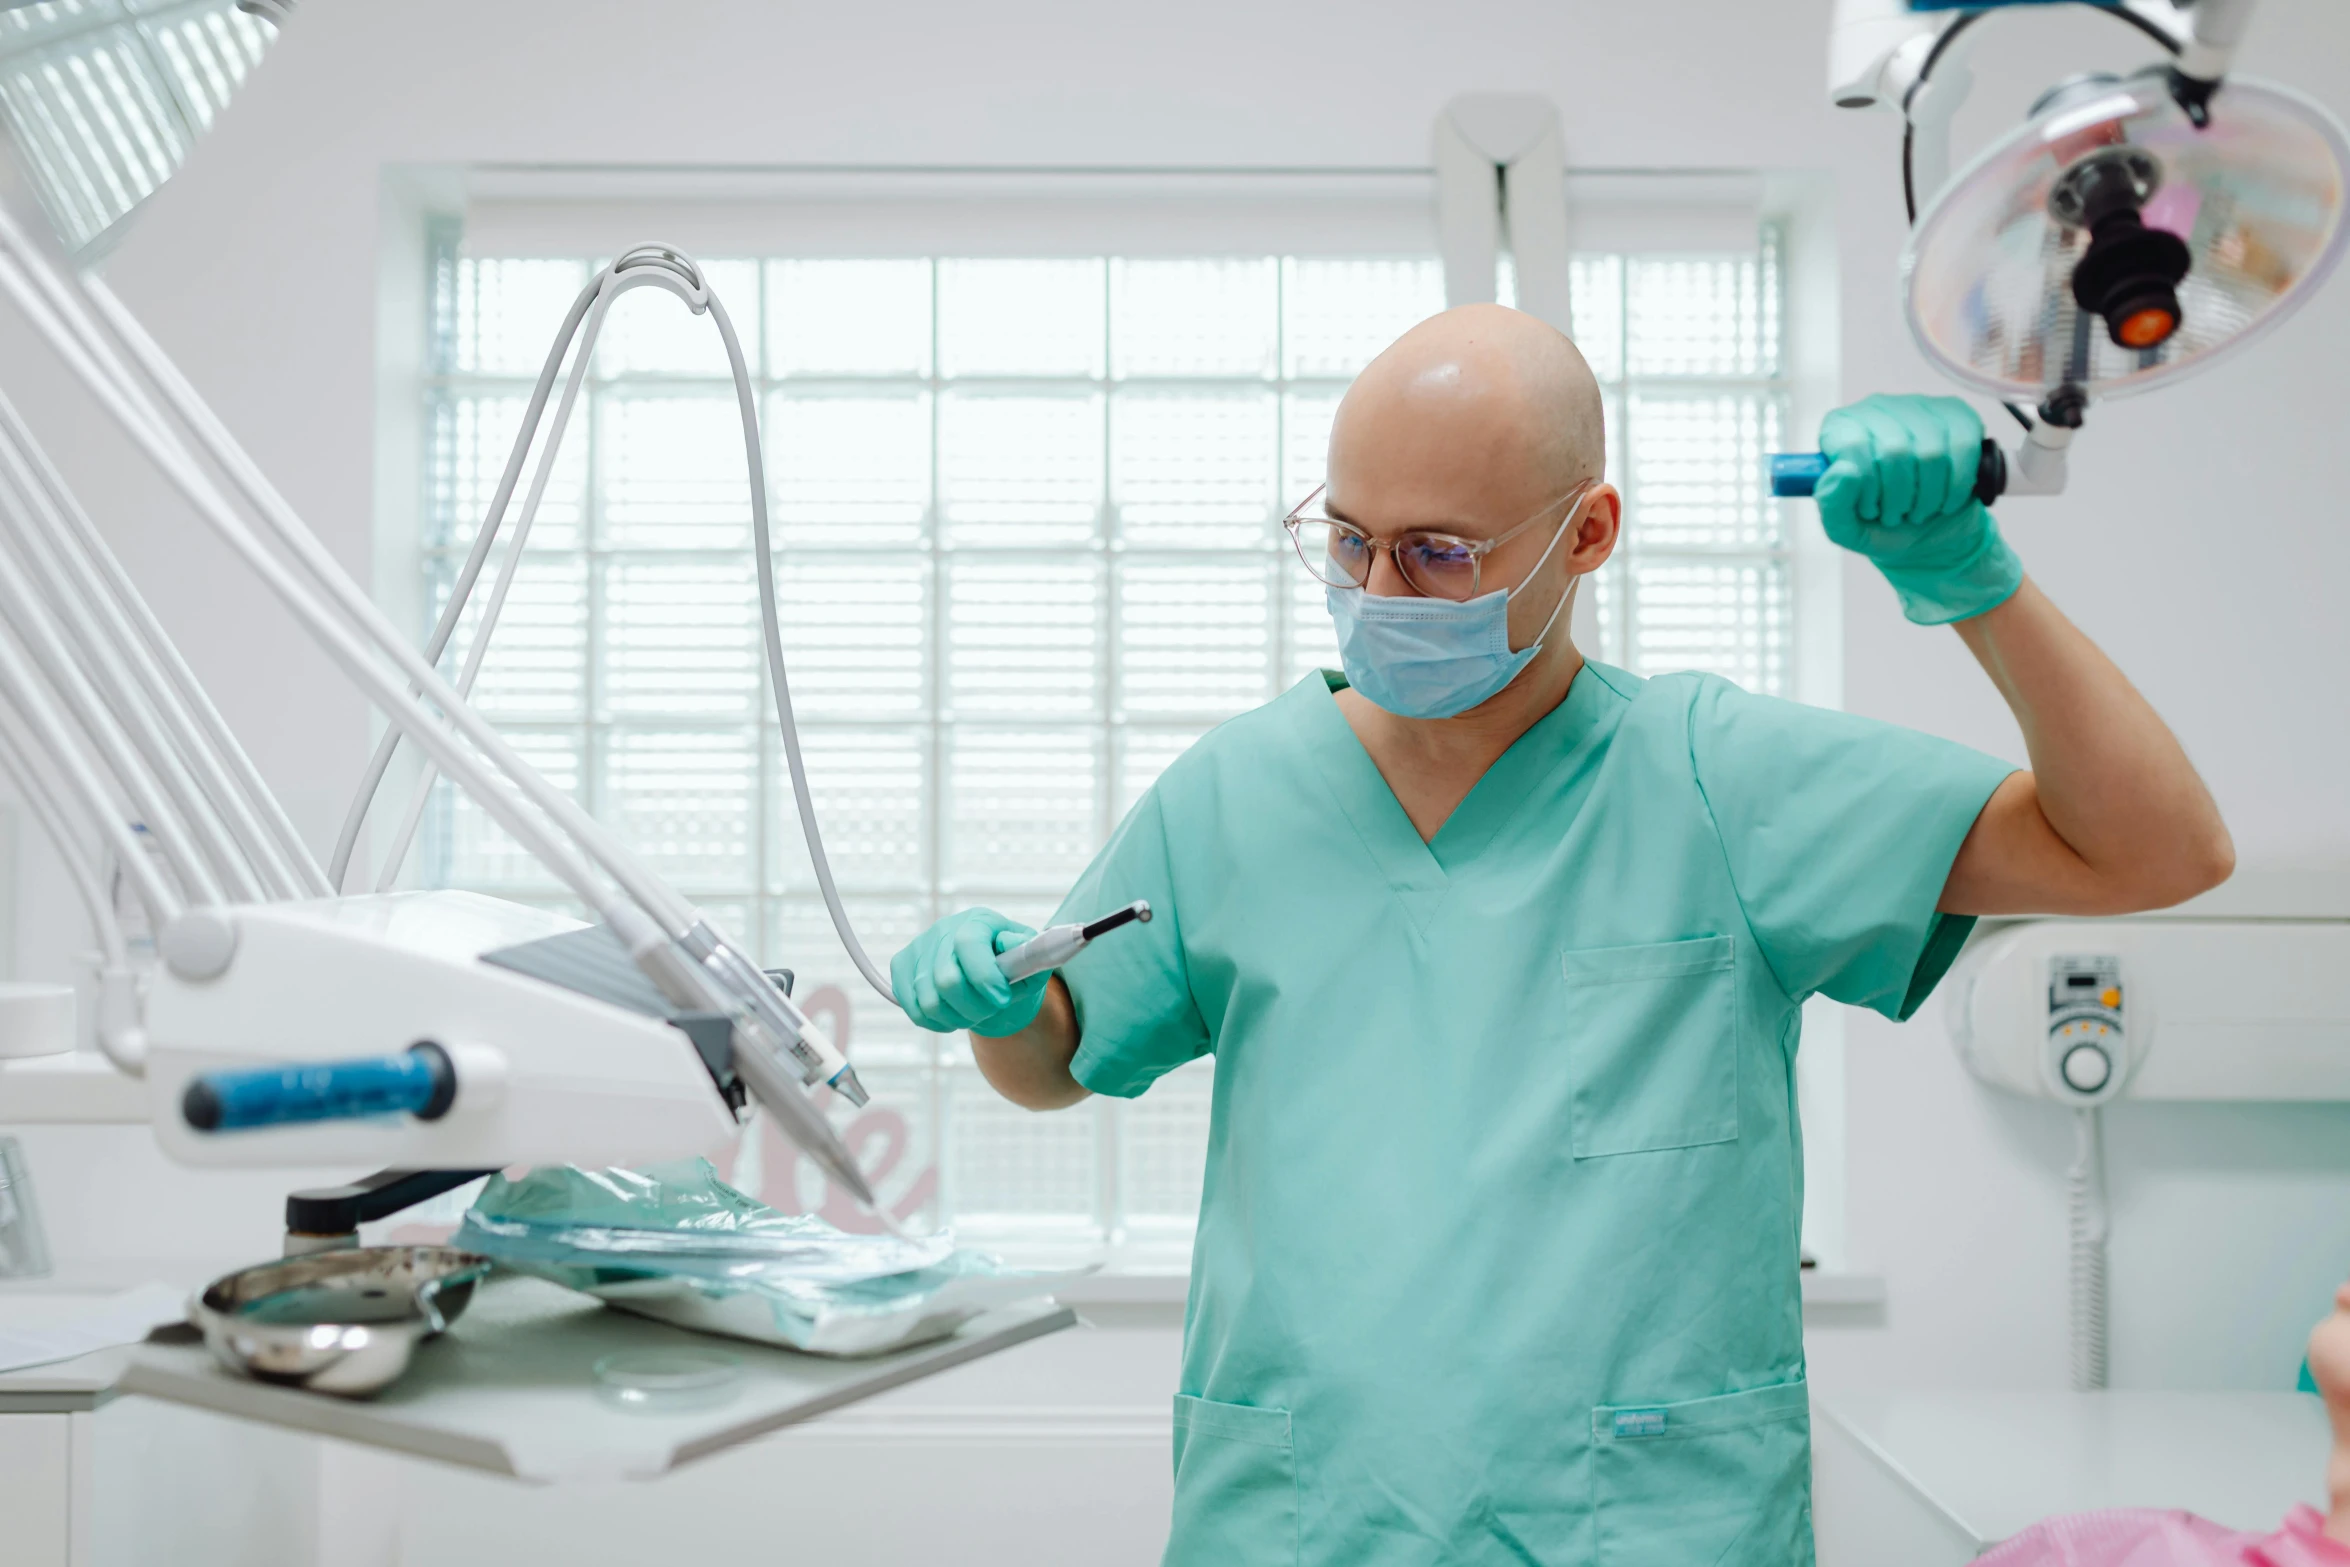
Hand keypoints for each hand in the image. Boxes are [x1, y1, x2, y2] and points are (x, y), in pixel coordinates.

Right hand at [890, 908, 1049, 1036]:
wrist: (986, 973)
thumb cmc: (1011, 967)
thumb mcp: (1029, 960)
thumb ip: (1028, 954)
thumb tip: (1015, 947)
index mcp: (978, 921)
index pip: (968, 944)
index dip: (984, 977)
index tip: (1002, 999)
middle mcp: (944, 929)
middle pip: (946, 980)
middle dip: (975, 1007)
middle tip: (991, 1010)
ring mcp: (919, 947)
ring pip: (929, 1001)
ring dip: (957, 1018)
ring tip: (974, 1014)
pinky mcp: (901, 966)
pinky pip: (914, 1009)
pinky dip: (937, 1022)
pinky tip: (953, 1016)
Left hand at [1816, 393, 2023, 625]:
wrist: (1928, 534)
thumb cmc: (1880, 525)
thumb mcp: (1846, 528)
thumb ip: (1832, 504)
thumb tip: (1842, 471)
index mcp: (1840, 428)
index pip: (1853, 446)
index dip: (1865, 488)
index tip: (1868, 509)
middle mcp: (1876, 407)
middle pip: (1894, 451)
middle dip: (1897, 497)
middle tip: (1894, 514)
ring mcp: (1919, 405)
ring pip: (1931, 453)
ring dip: (1926, 497)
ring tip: (1916, 510)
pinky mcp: (1957, 415)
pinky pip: (1963, 449)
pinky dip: (1955, 489)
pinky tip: (1943, 502)